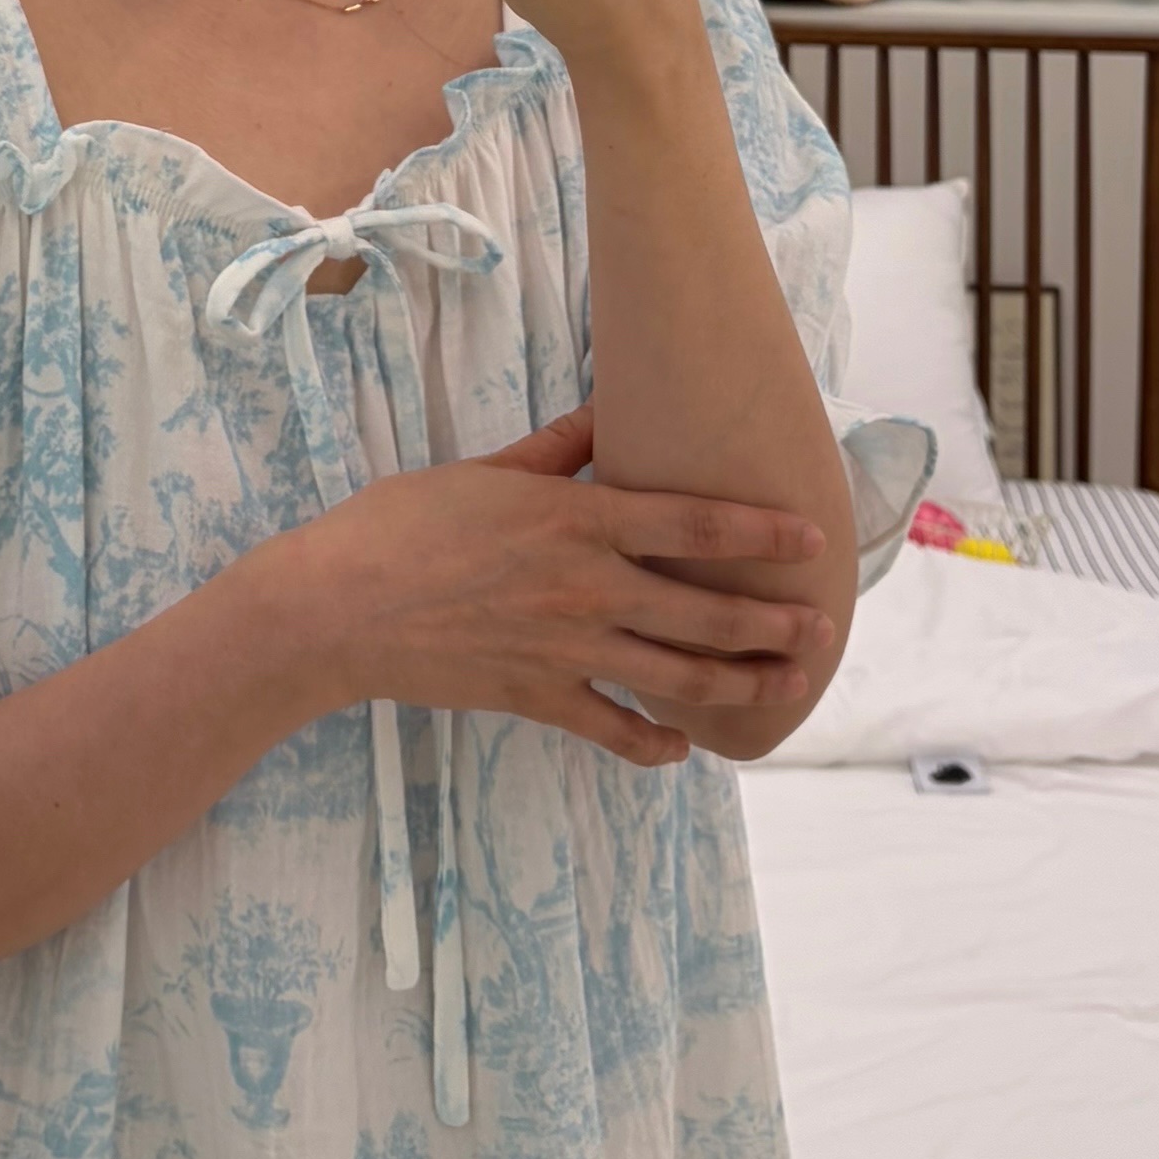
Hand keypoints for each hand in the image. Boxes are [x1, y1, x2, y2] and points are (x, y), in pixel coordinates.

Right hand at [252, 403, 833, 769]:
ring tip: (786, 686)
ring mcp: (567, 649)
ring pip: (675, 674)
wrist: (337, 607)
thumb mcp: (486, 470)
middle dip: (772, 622)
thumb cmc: (403, 525)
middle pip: (704, 609)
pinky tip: (682, 746)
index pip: (693, 521)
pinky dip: (652, 744)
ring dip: (739, 683)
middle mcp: (588, 587)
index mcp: (579, 520)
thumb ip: (558, 449)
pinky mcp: (538, 697)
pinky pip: (612, 729)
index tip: (814, 538)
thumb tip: (610, 412)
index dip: (761, 531)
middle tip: (820, 630)